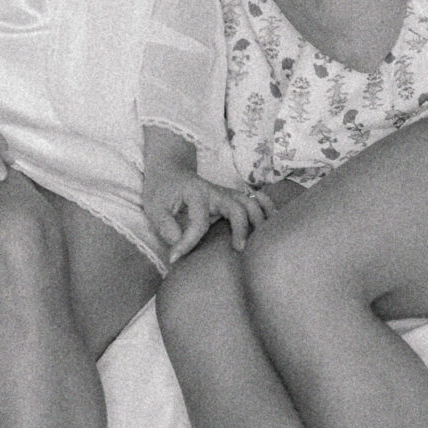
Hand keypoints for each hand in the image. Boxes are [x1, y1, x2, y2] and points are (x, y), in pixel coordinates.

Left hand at [145, 155, 272, 264]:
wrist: (170, 169)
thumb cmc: (162, 190)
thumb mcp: (154, 207)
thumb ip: (165, 226)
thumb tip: (178, 246)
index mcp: (196, 193)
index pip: (198, 221)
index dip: (188, 242)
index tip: (174, 258)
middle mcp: (215, 192)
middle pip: (237, 207)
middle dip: (241, 228)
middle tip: (238, 250)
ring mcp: (226, 193)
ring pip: (251, 204)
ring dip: (259, 221)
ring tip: (261, 243)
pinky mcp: (232, 198)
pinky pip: (256, 201)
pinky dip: (267, 209)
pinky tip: (273, 222)